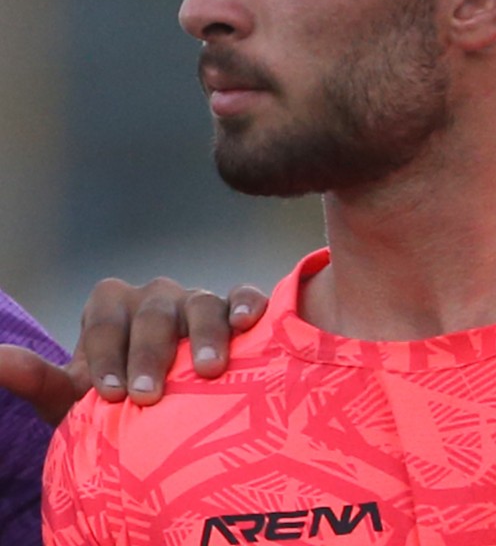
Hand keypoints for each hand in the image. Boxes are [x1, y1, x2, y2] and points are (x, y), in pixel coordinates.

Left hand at [0, 279, 267, 424]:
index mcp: (112, 307)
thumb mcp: (75, 399)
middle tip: (148, 396)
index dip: (106, 354)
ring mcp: (196, 299)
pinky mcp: (233, 307)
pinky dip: (246, 303)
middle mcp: (155, 296)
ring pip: (201, 302)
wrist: (164, 409)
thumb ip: (38, 380)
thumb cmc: (116, 404)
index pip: (105, 319)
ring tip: (207, 370)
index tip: (110, 395)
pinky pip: (243, 295)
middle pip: (154, 311)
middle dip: (150, 353)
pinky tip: (248, 323)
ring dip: (204, 334)